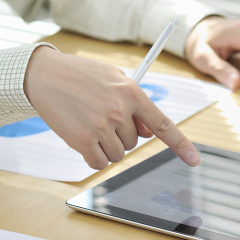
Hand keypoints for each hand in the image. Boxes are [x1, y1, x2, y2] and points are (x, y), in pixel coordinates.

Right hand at [24, 47, 199, 169]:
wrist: (44, 76)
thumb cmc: (81, 76)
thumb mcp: (115, 78)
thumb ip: (135, 104)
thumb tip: (149, 132)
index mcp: (132, 93)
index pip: (163, 125)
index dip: (181, 145)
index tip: (194, 161)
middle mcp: (119, 110)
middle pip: (134, 143)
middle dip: (121, 135)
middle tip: (101, 116)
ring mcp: (101, 126)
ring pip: (118, 155)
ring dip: (107, 147)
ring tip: (90, 124)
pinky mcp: (82, 141)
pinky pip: (99, 163)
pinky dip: (93, 157)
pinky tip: (83, 139)